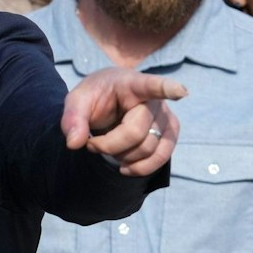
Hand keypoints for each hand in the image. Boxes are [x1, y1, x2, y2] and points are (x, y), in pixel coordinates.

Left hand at [60, 68, 184, 176]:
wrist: (108, 100)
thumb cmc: (95, 97)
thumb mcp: (76, 102)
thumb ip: (72, 119)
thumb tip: (75, 143)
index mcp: (131, 83)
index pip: (150, 85)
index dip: (166, 89)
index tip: (181, 92)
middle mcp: (154, 100)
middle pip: (136, 133)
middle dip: (108, 145)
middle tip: (92, 143)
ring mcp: (165, 116)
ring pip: (148, 149)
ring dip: (122, 157)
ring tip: (108, 148)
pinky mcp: (169, 133)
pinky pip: (162, 158)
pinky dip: (141, 168)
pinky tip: (125, 168)